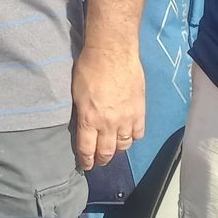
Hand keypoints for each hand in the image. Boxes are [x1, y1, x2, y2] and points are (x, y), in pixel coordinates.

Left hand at [71, 43, 144, 170]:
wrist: (113, 52)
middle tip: (99, 161)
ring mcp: (126, 119)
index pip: (86, 149)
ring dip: (118, 149)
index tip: (86, 165)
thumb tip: (84, 124)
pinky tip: (129, 133)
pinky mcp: (140, 111)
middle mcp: (108, 124)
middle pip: (106, 152)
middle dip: (101, 159)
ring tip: (114, 148)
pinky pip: (138, 133)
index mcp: (88, 119)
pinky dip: (133, 136)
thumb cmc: (89, 67)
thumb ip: (81, 112)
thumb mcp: (76, 93)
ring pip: (124, 145)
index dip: (86, 161)